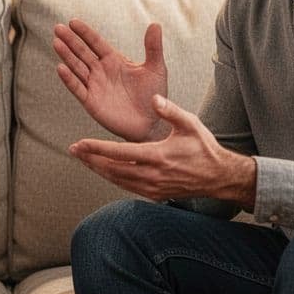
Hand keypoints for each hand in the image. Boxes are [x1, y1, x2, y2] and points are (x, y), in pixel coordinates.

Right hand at [54, 19, 167, 141]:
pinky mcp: (91, 102)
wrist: (152, 123)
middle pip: (82, 52)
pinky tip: (60, 68)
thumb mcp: (156, 68)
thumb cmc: (154, 95)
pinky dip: (69, 79)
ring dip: (66, 55)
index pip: (96, 43)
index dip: (85, 32)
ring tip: (56, 43)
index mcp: (114, 60)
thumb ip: (153, 47)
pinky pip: (77, 88)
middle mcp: (101, 71)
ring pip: (77, 68)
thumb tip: (155, 24)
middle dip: (70, 40)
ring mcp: (95, 86)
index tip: (73, 22)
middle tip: (58, 28)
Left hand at [69, 95, 255, 207]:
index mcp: (158, 156)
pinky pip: (127, 187)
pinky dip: (113, 178)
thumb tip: (153, 99)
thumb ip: (170, 111)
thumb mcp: (190, 124)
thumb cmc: (204, 147)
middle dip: (91, 160)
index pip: (119, 153)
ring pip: (117, 180)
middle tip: (74, 151)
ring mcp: (153, 187)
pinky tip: (104, 171)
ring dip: (99, 170)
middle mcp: (152, 175)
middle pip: (112, 169)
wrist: (219, 177)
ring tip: (83, 160)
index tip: (79, 143)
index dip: (96, 149)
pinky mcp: (155, 195)